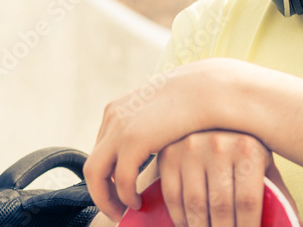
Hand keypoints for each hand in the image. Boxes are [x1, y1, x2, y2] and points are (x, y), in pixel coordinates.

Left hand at [84, 59, 253, 220]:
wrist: (209, 88)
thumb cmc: (194, 104)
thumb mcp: (162, 113)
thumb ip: (151, 128)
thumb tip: (151, 148)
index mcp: (118, 109)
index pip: (100, 151)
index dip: (108, 176)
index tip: (119, 193)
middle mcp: (113, 116)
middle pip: (93, 163)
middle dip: (102, 191)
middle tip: (116, 211)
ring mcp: (119, 127)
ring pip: (95, 174)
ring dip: (106, 199)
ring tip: (124, 213)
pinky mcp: (134, 139)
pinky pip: (120, 179)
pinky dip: (125, 196)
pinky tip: (139, 203)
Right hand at [157, 130, 292, 226]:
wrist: (212, 111)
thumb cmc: (245, 147)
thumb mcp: (264, 164)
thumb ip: (276, 194)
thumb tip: (295, 225)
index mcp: (248, 147)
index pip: (247, 202)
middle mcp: (218, 144)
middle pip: (221, 207)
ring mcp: (190, 147)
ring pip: (195, 205)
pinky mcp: (168, 153)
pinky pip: (172, 197)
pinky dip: (180, 220)